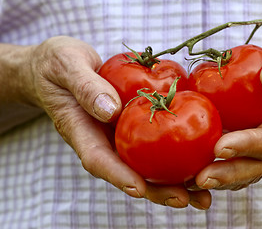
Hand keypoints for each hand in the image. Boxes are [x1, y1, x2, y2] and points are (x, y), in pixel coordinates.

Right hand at [26, 36, 209, 208]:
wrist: (59, 66)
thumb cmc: (57, 63)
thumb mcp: (66, 65)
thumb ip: (85, 86)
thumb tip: (110, 110)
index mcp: (80, 129)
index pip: (97, 159)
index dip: (118, 176)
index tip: (139, 189)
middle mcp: (101, 139)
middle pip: (127, 172)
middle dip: (155, 190)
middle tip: (184, 200)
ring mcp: (117, 136)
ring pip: (143, 165)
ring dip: (172, 182)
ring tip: (201, 196)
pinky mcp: (130, 127)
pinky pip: (152, 144)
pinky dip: (174, 157)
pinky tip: (199, 163)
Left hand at [191, 21, 261, 189]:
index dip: (247, 146)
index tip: (220, 148)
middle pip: (258, 164)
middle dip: (229, 173)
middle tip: (200, 179)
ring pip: (246, 167)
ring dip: (221, 177)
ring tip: (190, 182)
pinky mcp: (252, 134)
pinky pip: (236, 156)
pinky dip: (216, 165)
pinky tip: (192, 168)